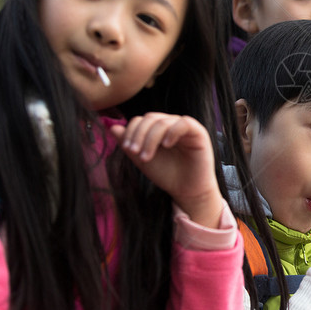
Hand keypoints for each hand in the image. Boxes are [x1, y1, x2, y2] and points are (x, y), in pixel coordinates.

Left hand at [110, 113, 224, 227]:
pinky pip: (184, 123)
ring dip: (151, 138)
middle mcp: (171, 124)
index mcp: (158, 129)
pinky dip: (172, 132)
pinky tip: (167, 145)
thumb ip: (129, 144)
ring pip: (163, 121)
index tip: (127, 149)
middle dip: (139, 135)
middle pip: (150, 118)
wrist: (186, 191)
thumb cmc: (166, 175)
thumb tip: (112, 127)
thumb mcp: (143, 159)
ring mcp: (185, 127)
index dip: (131, 131)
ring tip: (147, 156)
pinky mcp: (198, 132)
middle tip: (134, 152)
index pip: (141, 120)